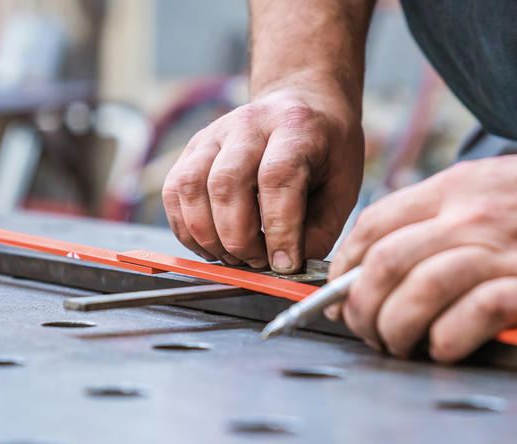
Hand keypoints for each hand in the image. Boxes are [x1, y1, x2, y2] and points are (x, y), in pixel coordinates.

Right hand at [162, 84, 363, 272]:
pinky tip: (210, 245)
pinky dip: (186, 228)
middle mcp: (249, 124)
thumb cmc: (326, 149)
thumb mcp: (343, 186)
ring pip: (190, 188)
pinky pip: (173, 192)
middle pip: (226, 183)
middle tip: (259, 261)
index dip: (278, 228)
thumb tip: (286, 267)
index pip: (277, 177)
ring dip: (208, 236)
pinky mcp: (192, 148)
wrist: (302, 102)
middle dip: (239, 238)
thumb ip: (320, 229)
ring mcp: (214, 133)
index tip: (284, 263)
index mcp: (295, 127)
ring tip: (234, 256)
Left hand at [327, 132, 516, 361]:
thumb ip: (445, 213)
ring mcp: (504, 250)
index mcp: (455, 189)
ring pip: (420, 290)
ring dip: (398, 328)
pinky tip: (448, 348)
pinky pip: (474, 316)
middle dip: (362, 308)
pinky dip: (450, 339)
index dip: (344, 268)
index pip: (373, 225)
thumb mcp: (494, 181)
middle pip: (385, 264)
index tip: (342, 294)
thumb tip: (395, 257)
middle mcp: (471, 216)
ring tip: (402, 345)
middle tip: (370, 331)